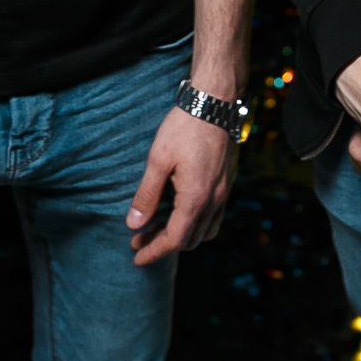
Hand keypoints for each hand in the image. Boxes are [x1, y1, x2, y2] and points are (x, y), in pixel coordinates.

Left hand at [127, 106, 237, 266]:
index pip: (173, 239)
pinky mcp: (227, 183)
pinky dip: (197, 224)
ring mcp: (223, 192)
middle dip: (163, 245)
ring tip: (158, 228)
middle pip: (189, 240)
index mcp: (195, 198)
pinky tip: (181, 212)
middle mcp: (214, 200)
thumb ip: (146, 195)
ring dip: (182, 236)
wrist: (214, 103)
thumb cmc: (183, 128)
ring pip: (205, 231)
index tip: (136, 257)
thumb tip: (133, 226)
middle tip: (140, 239)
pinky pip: (215, 217)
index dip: (153, 252)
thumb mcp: (158, 160)